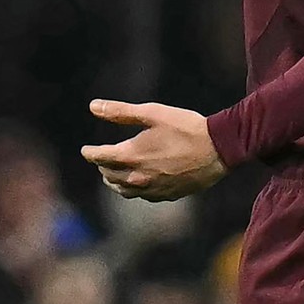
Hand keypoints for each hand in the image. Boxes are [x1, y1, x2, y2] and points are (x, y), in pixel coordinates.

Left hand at [81, 99, 228, 200]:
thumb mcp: (153, 113)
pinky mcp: (166, 195)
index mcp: (131, 155)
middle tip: (101, 158)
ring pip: (123, 190)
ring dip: (114, 181)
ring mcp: (152, 189)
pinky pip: (142, 196)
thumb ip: (121, 111)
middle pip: (109, 175)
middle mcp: (137, 176)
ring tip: (114, 174)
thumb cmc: (185, 127)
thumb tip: (93, 106)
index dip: (90, 152)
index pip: (99, 157)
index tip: (86, 150)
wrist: (218, 149)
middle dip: (102, 165)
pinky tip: (138, 182)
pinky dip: (133, 189)